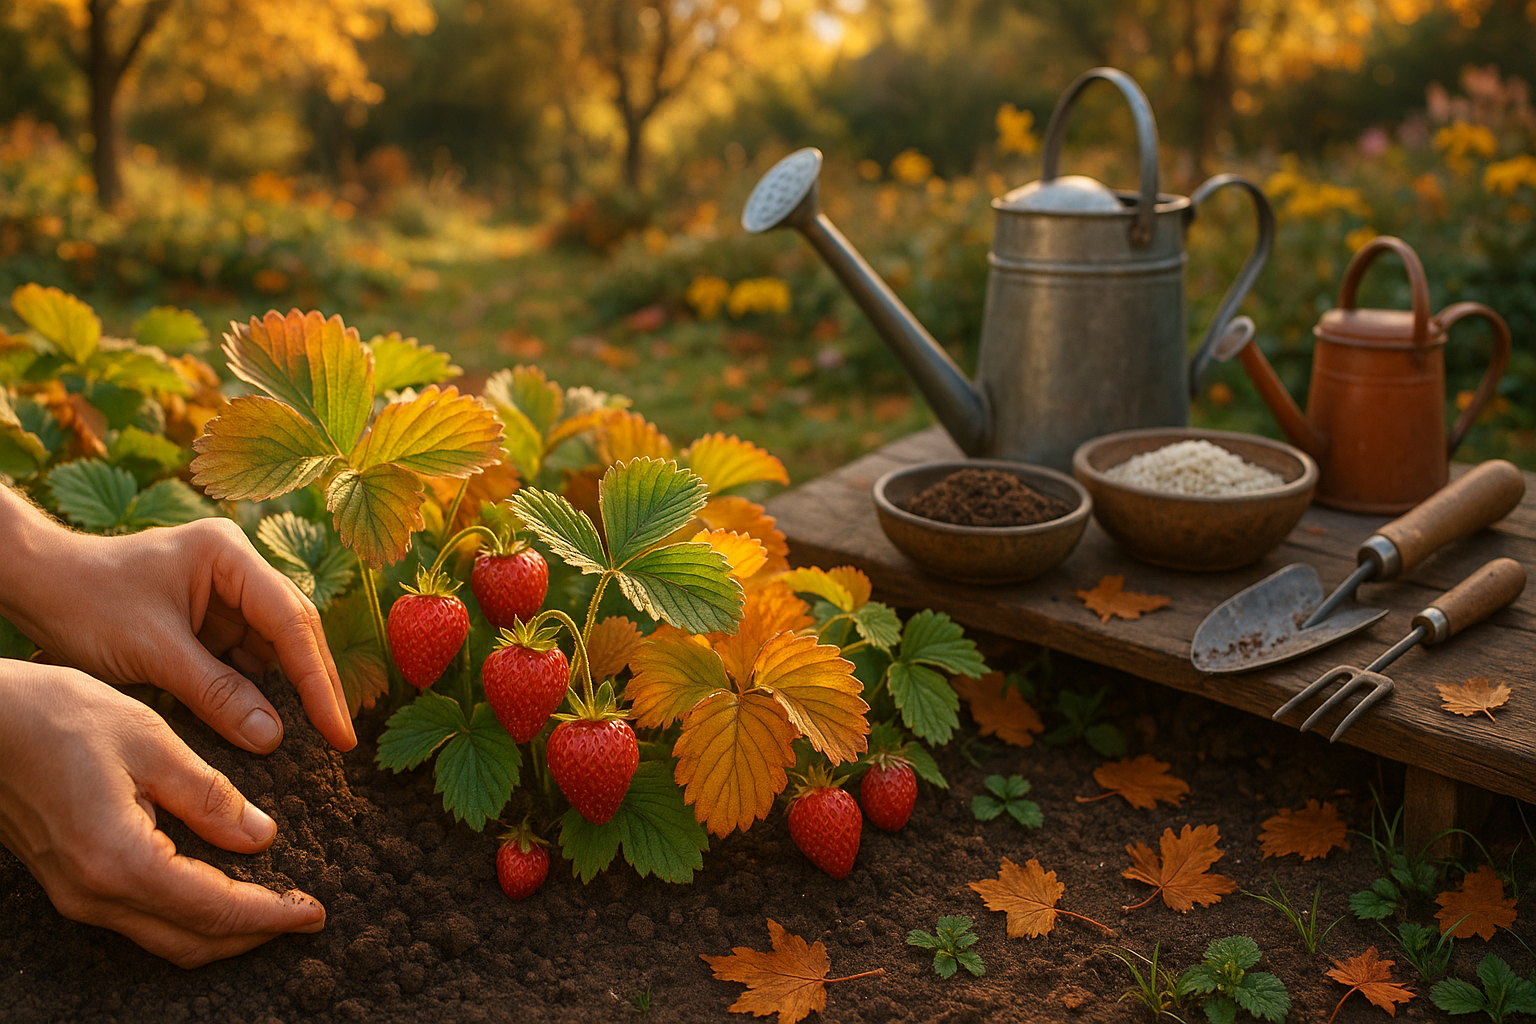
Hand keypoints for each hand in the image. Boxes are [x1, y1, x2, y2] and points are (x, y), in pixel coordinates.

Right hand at [0, 663, 325, 966]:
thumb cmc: (58, 717)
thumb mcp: (151, 742)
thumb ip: (210, 796)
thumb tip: (262, 837)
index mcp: (121, 860)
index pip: (214, 909)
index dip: (271, 915)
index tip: (316, 912)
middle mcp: (95, 893)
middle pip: (190, 941)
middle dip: (254, 935)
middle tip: (304, 917)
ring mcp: (76, 893)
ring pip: (163, 937)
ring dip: (221, 931)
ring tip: (272, 909)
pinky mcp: (68, 881)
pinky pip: (139, 919)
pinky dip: (187, 916)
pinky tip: (216, 891)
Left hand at [3, 512, 354, 753]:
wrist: (33, 586)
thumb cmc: (84, 602)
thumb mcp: (152, 652)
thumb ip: (216, 693)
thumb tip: (273, 737)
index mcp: (229, 555)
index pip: (290, 621)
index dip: (318, 679)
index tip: (338, 730)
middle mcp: (237, 569)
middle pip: (293, 632)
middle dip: (314, 686)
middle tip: (340, 739)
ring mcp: (225, 594)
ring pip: (273, 650)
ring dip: (288, 694)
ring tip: (315, 741)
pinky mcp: (209, 621)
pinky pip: (245, 661)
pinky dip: (256, 694)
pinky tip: (270, 727)